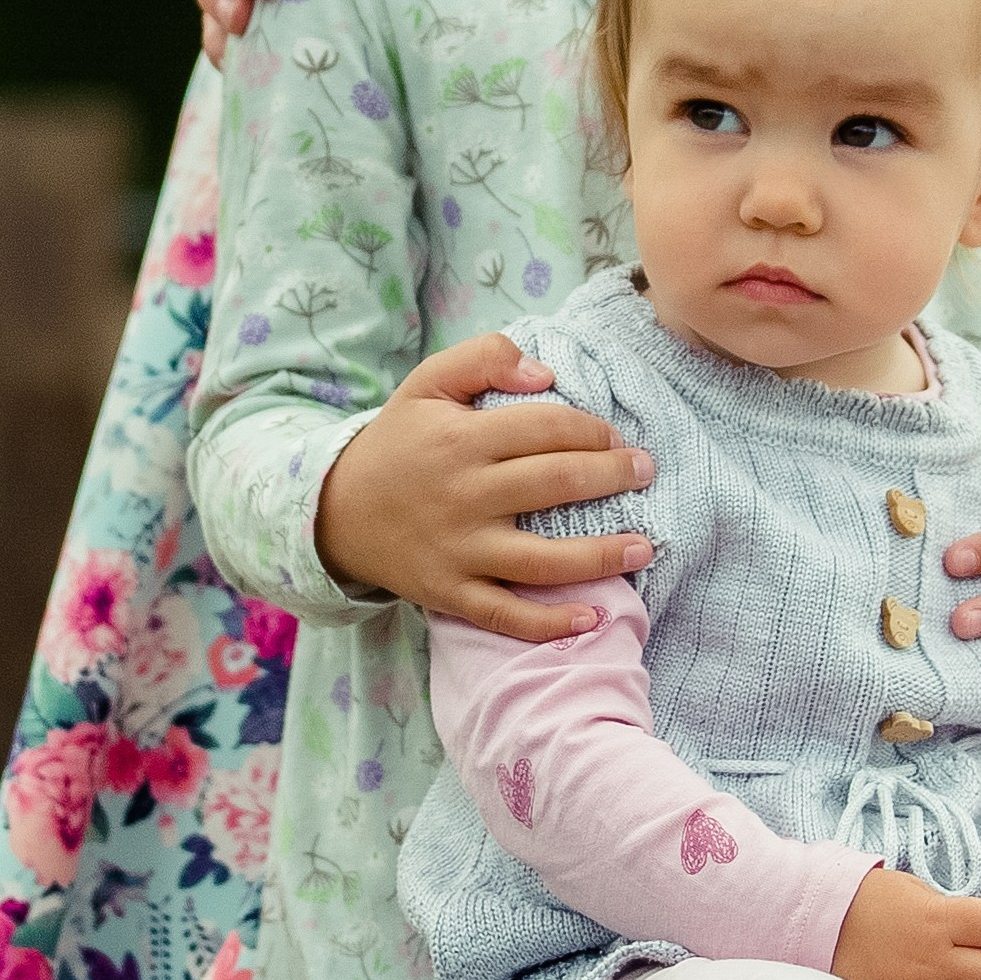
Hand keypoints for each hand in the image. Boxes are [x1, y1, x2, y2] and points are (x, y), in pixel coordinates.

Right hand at [315, 334, 653, 635]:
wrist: (335, 512)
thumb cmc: (398, 443)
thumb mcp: (427, 383)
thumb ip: (484, 357)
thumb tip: (546, 373)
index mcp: (462, 441)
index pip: (547, 429)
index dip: (593, 430)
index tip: (616, 437)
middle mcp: (465, 497)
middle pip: (556, 485)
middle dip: (613, 477)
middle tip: (645, 472)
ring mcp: (459, 551)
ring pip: (542, 560)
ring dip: (602, 556)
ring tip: (645, 547)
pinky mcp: (451, 594)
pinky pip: (506, 615)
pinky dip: (549, 622)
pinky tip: (592, 617)